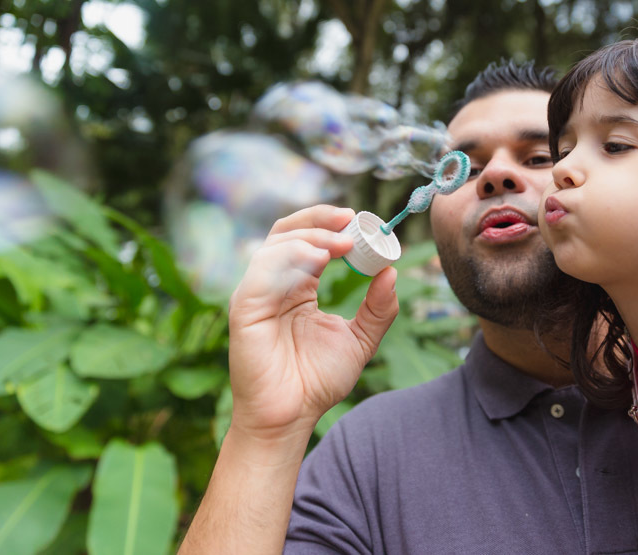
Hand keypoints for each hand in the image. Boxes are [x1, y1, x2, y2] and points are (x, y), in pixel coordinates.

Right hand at [226, 205, 398, 443]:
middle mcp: (275, 285)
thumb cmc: (317, 382)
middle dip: (320, 219)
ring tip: (342, 243)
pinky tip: (319, 259)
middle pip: (289, 232)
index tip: (365, 223)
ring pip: (277, 244)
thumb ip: (378, 309)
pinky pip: (264, 270)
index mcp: (298, 288)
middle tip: (352, 220)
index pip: (310, 241)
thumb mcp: (359, 340)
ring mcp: (257, 293)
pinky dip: (292, 256)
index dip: (333, 225)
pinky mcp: (245, 307)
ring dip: (311, 236)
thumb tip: (392, 272)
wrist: (291, 418)